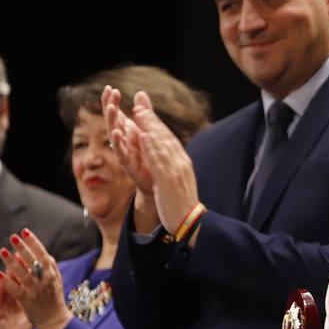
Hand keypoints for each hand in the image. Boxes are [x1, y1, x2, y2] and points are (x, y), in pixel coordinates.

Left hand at [0, 229, 71, 328]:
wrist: (55, 320)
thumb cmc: (54, 298)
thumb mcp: (56, 280)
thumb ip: (51, 267)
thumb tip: (44, 253)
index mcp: (51, 273)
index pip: (42, 254)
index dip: (33, 242)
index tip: (25, 231)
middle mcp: (44, 280)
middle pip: (32, 261)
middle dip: (22, 248)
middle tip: (12, 237)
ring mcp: (36, 290)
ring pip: (22, 273)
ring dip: (11, 262)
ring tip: (2, 251)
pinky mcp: (27, 301)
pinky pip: (15, 289)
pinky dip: (7, 282)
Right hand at [102, 86, 157, 197]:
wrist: (156, 180)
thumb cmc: (148, 154)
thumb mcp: (147, 130)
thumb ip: (144, 112)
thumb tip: (139, 92)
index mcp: (127, 130)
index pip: (116, 113)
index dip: (111, 101)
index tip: (110, 88)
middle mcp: (122, 139)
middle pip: (113, 120)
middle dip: (110, 107)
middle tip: (110, 94)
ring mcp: (123, 150)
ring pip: (114, 134)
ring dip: (112, 121)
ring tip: (112, 109)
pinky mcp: (128, 163)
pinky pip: (121, 151)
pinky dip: (118, 142)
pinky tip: (117, 133)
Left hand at [109, 88, 200, 238]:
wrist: (190, 223)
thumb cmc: (181, 206)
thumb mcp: (178, 183)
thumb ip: (172, 170)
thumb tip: (168, 162)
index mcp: (183, 163)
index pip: (169, 140)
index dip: (157, 125)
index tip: (146, 114)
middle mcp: (180, 163)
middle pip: (165, 137)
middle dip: (152, 120)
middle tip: (140, 105)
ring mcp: (175, 170)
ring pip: (160, 144)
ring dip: (149, 127)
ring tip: (138, 113)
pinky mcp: (168, 180)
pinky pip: (158, 160)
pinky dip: (150, 146)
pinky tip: (142, 136)